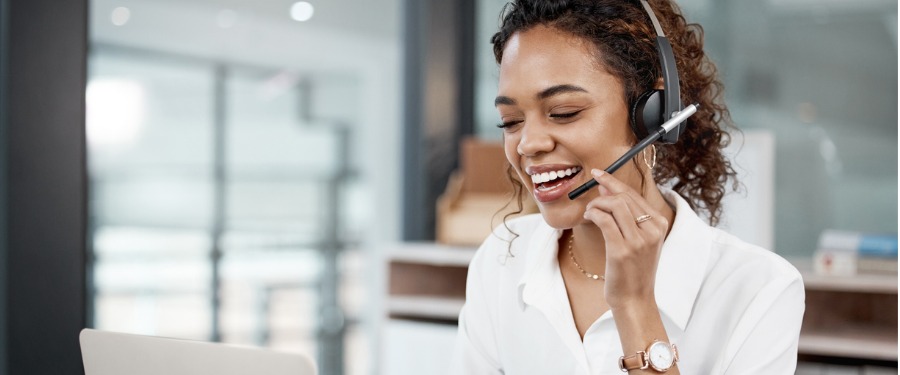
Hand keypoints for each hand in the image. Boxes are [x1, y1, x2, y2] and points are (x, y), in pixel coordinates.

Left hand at [582, 169, 668, 308]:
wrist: (635, 299)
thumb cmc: (633, 269)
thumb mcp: (638, 239)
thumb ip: (626, 214)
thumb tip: (606, 188)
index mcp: (660, 224)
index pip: (634, 194)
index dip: (613, 181)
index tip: (598, 173)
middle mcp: (653, 230)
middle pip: (623, 197)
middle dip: (602, 194)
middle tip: (590, 203)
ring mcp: (639, 240)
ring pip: (614, 205)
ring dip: (596, 204)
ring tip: (590, 213)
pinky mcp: (622, 250)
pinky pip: (604, 220)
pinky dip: (593, 213)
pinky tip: (589, 217)